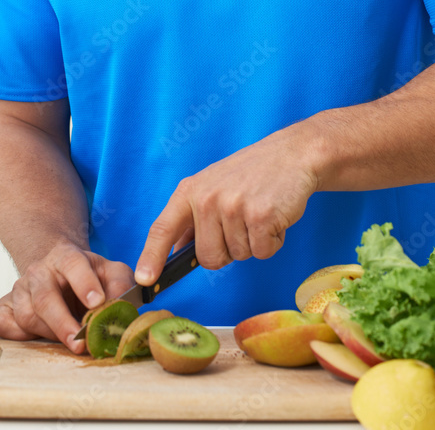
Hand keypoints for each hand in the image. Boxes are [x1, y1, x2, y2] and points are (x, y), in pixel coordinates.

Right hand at [0, 240, 133, 352]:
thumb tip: (120, 305)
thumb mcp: (110, 273)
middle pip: (45, 297)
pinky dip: (20, 336)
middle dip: (63, 323)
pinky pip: (4, 324)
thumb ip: (121, 284)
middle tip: (80, 342)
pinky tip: (38, 337)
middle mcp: (39, 271)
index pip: (73, 263)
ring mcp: (20, 288)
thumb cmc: (88, 277)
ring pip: (27, 315)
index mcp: (66, 256)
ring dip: (49, 334)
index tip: (97, 302)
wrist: (59, 272)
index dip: (85, 282)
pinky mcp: (6, 306)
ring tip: (69, 340)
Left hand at [134, 126, 318, 283]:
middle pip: (208, 258)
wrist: (290, 155)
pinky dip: (273, 242)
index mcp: (190, 191)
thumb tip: (176, 251)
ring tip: (259, 212)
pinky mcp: (260, 216)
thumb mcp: (212, 186)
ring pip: (238, 257)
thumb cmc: (251, 174)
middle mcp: (207, 198)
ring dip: (253, 242)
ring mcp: (233, 206)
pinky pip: (262, 253)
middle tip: (241, 222)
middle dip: (227, 251)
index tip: (143, 280)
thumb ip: (193, 217)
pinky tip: (274, 216)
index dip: (151, 257)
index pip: (163, 228)